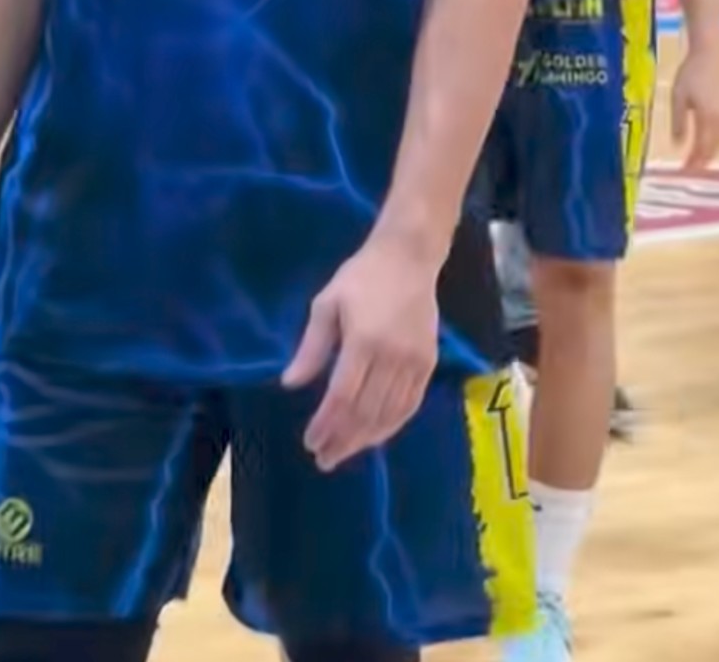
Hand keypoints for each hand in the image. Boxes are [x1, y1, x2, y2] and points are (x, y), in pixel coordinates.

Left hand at [282, 230, 438, 470]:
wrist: (408, 258)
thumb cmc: (361, 277)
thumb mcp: (326, 304)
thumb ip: (311, 348)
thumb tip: (290, 384)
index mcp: (363, 340)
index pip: (342, 396)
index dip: (326, 424)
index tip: (310, 441)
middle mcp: (391, 356)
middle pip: (366, 412)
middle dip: (343, 440)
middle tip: (323, 459)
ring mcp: (414, 361)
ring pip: (389, 413)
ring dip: (366, 439)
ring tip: (344, 453)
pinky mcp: (429, 363)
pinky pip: (411, 404)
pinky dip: (392, 425)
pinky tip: (376, 436)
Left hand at [670, 42, 718, 172]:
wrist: (711, 52)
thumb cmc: (690, 72)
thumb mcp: (678, 97)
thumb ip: (678, 122)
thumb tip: (677, 146)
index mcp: (708, 118)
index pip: (701, 147)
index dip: (693, 161)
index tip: (683, 171)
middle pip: (714, 146)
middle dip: (702, 159)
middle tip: (690, 168)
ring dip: (713, 151)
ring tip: (700, 157)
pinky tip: (712, 139)